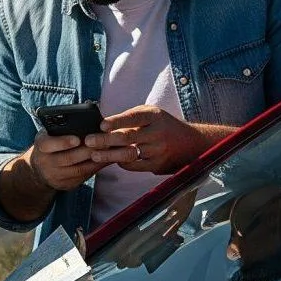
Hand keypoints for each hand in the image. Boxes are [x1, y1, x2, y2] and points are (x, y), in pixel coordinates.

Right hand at [26, 130, 108, 191]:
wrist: (40, 169)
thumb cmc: (51, 145)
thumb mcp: (50, 135)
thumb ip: (62, 130)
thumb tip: (86, 123)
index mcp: (41, 146)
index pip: (49, 144)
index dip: (63, 142)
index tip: (77, 139)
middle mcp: (45, 163)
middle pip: (68, 158)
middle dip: (87, 150)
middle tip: (103, 142)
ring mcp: (55, 176)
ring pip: (78, 170)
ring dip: (95, 160)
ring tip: (108, 151)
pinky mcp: (65, 185)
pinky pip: (83, 177)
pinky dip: (96, 168)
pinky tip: (105, 160)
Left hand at [87, 106, 206, 174]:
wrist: (190, 143)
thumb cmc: (163, 125)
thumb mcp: (151, 114)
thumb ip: (131, 118)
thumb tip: (103, 124)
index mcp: (154, 116)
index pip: (134, 117)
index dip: (117, 121)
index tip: (102, 124)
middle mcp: (157, 133)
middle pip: (128, 137)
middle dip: (106, 140)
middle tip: (89, 141)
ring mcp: (158, 150)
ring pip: (129, 153)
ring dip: (109, 155)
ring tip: (94, 155)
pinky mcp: (158, 165)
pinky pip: (135, 165)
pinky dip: (122, 163)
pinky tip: (112, 160)